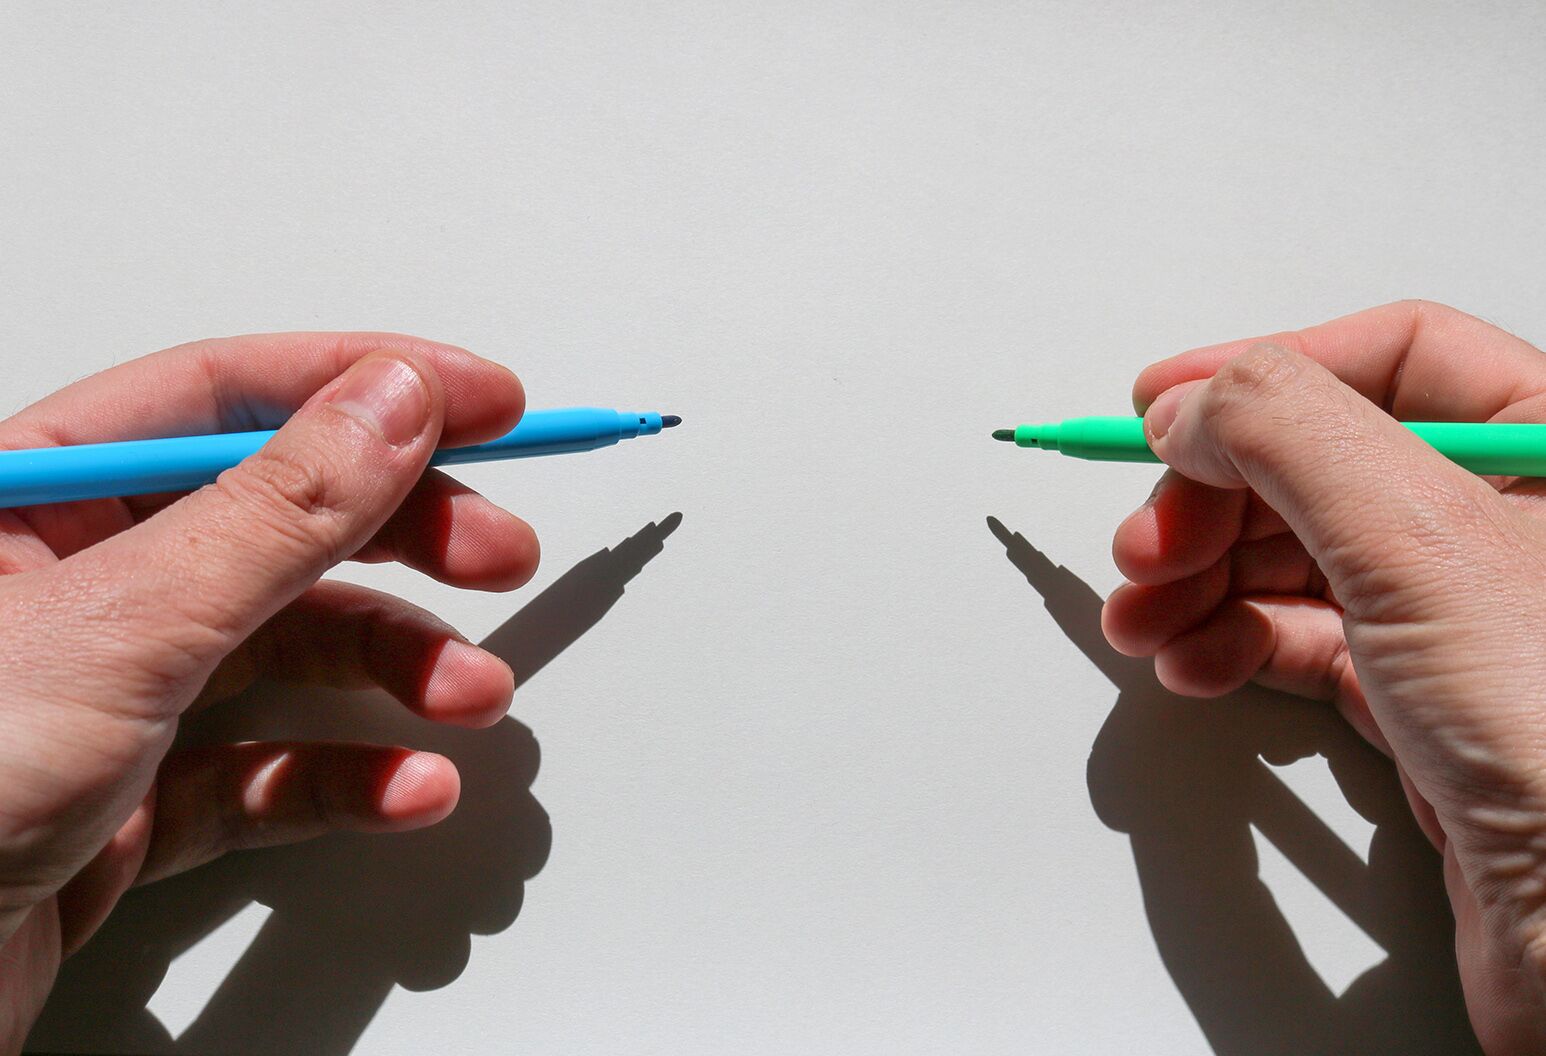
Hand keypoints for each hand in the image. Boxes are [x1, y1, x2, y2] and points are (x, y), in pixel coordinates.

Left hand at [0, 334, 538, 1049]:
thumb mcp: (121, 626)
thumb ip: (274, 513)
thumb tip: (392, 404)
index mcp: (35, 493)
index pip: (230, 398)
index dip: (369, 388)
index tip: (484, 402)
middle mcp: (77, 583)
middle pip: (281, 520)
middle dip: (406, 538)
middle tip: (499, 551)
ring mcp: (109, 693)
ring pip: (290, 650)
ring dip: (398, 671)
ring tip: (471, 692)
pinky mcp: (132, 798)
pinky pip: (266, 768)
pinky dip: (346, 777)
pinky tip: (406, 788)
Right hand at [1100, 301, 1545, 1053]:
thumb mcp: (1420, 542)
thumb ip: (1289, 434)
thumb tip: (1192, 398)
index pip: (1395, 355)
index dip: (1263, 370)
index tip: (1160, 406)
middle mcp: (1514, 524)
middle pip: (1323, 460)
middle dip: (1211, 500)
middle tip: (1147, 543)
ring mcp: (1468, 616)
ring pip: (1298, 555)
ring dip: (1199, 578)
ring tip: (1141, 616)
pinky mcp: (1425, 700)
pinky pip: (1303, 639)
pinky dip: (1232, 644)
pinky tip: (1194, 665)